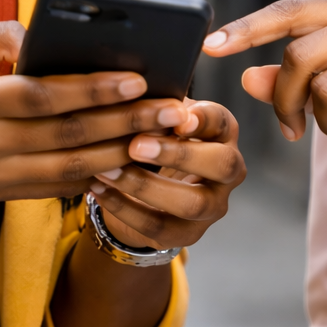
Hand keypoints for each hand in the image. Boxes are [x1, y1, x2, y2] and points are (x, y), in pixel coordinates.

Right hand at [0, 20, 188, 202]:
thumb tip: (47, 36)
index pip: (41, 99)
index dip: (91, 90)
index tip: (135, 78)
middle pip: (66, 136)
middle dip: (124, 121)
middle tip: (170, 107)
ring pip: (69, 169)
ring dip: (121, 153)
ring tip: (162, 135)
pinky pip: (55, 188)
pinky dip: (95, 175)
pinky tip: (129, 160)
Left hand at [87, 97, 245, 250]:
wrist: (150, 189)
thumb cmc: (156, 139)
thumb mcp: (160, 119)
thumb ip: (155, 108)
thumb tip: (132, 92)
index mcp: (222, 133)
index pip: (222, 123)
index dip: (204, 119)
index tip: (178, 117)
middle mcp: (228, 170)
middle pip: (221, 165)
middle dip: (179, 155)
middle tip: (136, 145)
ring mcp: (212, 206)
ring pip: (191, 203)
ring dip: (146, 185)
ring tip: (108, 170)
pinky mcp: (188, 233)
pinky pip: (158, 225)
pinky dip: (124, 208)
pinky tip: (98, 190)